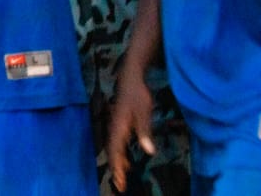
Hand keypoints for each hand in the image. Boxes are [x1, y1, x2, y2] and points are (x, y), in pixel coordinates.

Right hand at [107, 69, 156, 192]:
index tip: (120, 181)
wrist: (130, 76)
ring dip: (117, 161)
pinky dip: (119, 152)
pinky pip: (116, 141)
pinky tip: (126, 158)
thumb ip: (145, 132)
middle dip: (115, 168)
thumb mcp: (144, 112)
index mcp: (118, 126)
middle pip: (112, 151)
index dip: (117, 167)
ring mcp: (114, 124)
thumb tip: (149, 152)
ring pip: (113, 147)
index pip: (115, 151)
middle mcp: (113, 127)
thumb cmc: (138, 94)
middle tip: (120, 184)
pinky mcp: (118, 122)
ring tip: (123, 175)